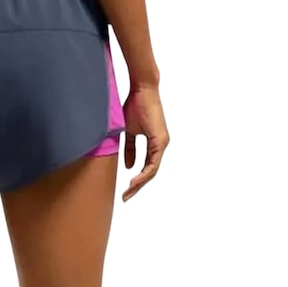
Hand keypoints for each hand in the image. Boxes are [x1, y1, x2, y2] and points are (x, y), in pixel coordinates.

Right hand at [122, 86, 169, 201]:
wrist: (142, 90)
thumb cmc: (134, 105)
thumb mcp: (128, 132)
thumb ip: (129, 148)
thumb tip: (128, 165)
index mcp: (153, 143)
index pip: (145, 166)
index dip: (135, 179)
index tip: (125, 189)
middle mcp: (160, 145)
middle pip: (149, 172)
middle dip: (137, 186)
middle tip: (126, 197)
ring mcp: (162, 143)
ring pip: (152, 170)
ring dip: (140, 183)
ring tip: (129, 192)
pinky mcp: (160, 140)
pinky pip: (153, 162)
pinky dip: (144, 173)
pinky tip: (135, 180)